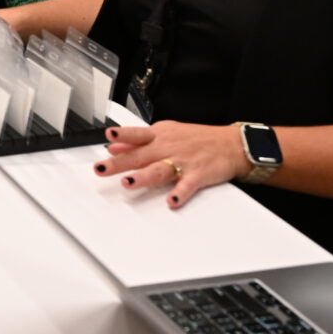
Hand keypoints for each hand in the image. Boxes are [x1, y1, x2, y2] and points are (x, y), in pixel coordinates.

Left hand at [92, 121, 247, 209]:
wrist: (231, 144)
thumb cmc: (196, 138)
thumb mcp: (165, 132)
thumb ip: (137, 141)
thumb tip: (113, 145)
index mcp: (159, 136)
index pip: (136, 135)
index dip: (122, 135)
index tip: (108, 136)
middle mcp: (168, 148)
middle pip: (141, 155)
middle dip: (119, 163)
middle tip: (101, 169)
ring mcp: (183, 161)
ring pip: (160, 169)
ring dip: (144, 176)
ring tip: (129, 183)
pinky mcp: (197, 175)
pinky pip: (187, 185)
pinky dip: (180, 193)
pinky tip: (172, 201)